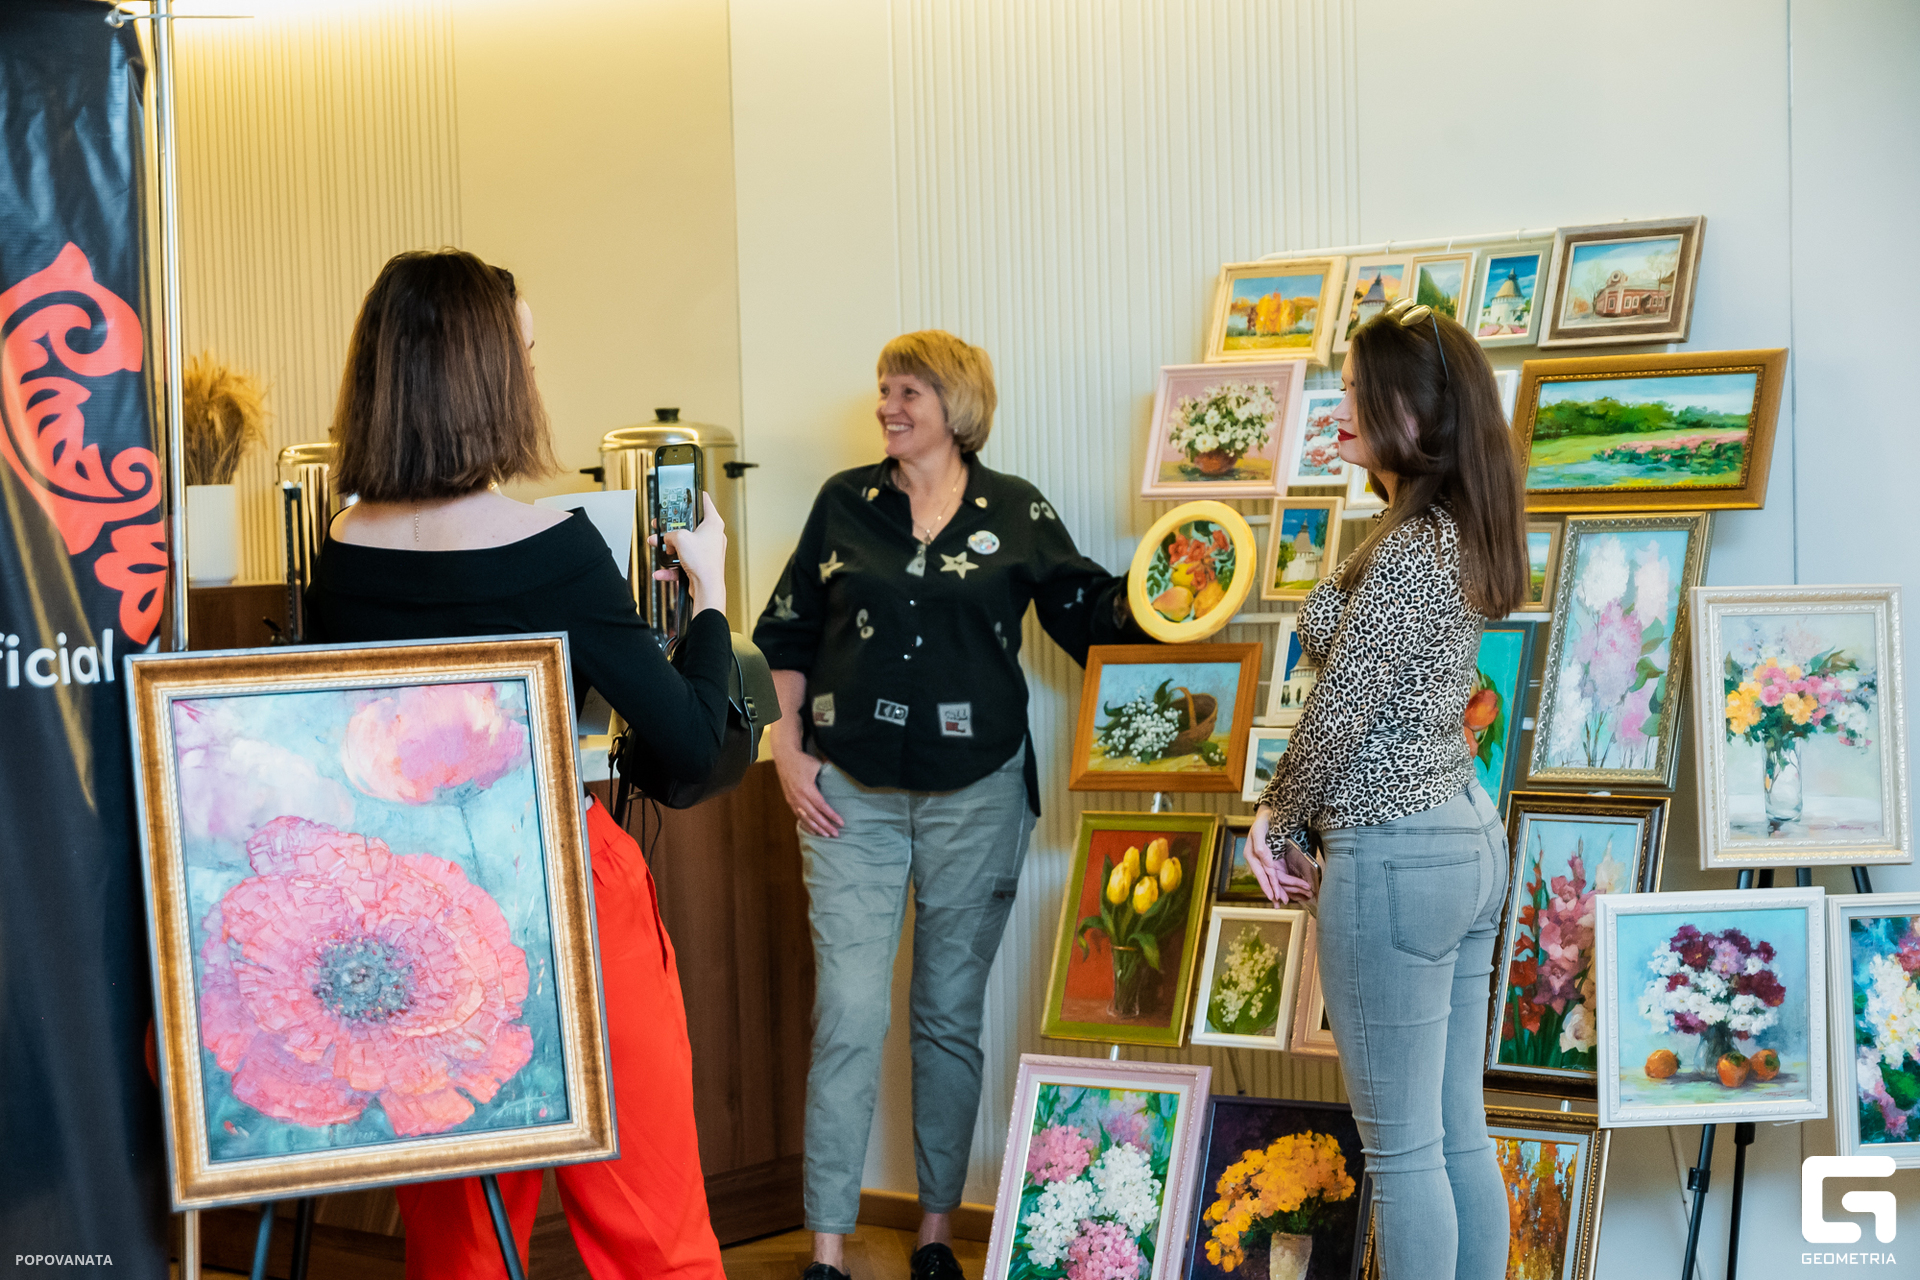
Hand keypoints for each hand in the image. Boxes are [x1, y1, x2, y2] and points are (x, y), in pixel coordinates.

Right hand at [652, 493, 726, 614]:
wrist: (707, 588)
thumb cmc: (703, 562)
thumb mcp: (680, 538)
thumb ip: (670, 534)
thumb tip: (667, 539)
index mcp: (713, 524)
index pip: (705, 502)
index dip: (695, 496)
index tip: (688, 493)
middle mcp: (713, 536)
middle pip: (690, 526)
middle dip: (673, 528)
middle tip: (662, 525)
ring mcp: (707, 551)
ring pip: (684, 545)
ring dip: (669, 547)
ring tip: (657, 546)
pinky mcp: (701, 564)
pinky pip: (683, 561)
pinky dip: (672, 567)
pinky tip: (661, 571)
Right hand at [772, 741, 843, 838]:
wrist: (785, 757)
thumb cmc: (803, 761)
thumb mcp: (817, 766)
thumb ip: (828, 775)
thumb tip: (843, 776)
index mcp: (807, 789)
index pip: (822, 806)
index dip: (831, 816)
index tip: (841, 823)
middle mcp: (799, 797)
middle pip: (814, 816)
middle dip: (826, 826)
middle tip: (836, 834)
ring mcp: (793, 800)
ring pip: (805, 818)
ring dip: (816, 828)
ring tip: (826, 835)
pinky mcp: (790, 801)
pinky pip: (798, 816)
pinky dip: (806, 824)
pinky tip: (813, 831)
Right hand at [1247, 806, 1315, 904]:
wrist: (1270, 814)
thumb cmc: (1263, 820)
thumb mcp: (1260, 829)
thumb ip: (1260, 844)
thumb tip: (1263, 859)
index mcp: (1251, 855)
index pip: (1262, 873)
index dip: (1268, 884)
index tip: (1274, 895)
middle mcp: (1257, 861)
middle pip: (1268, 879)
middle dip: (1276, 891)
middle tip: (1282, 902)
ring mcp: (1265, 862)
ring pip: (1274, 879)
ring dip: (1280, 889)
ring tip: (1286, 901)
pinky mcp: (1273, 860)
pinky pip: (1279, 874)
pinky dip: (1284, 883)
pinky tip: (1288, 892)